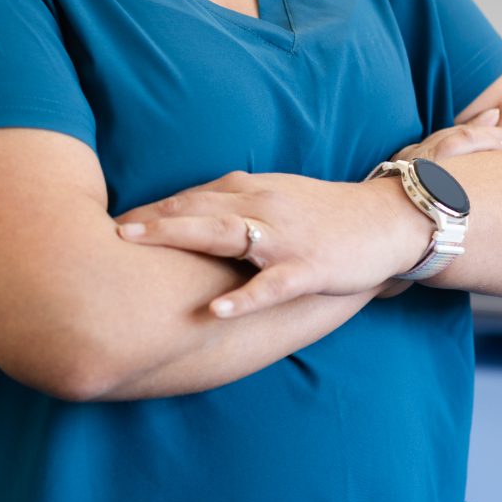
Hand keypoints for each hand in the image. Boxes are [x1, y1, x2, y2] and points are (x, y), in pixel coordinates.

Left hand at [113, 108, 501, 316]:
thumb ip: (233, 204)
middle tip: (109, 228)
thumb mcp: (277, 197)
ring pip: (224, 234)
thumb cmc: (328, 212)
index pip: (192, 197)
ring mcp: (285, 238)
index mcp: (252, 190)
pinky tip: (214, 311)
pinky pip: (270, 285)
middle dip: (152, 217)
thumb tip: (184, 213)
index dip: (153, 208)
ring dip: (177, 236)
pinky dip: (242, 298)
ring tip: (137, 244)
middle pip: (197, 209)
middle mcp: (263, 206)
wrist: (392, 220)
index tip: (113, 221)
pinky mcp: (310, 268)